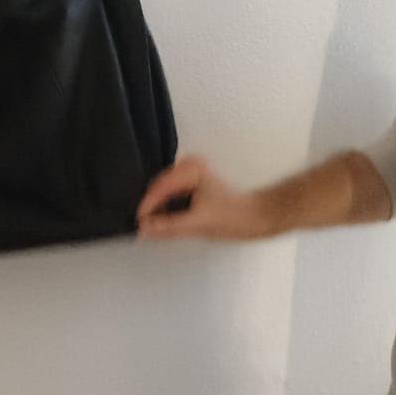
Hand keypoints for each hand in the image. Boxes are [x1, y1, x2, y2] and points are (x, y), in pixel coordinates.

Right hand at [136, 155, 278, 240]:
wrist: (257, 217)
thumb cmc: (233, 218)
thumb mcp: (198, 224)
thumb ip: (169, 226)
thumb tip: (143, 229)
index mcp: (190, 170)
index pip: (159, 188)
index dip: (147, 207)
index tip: (138, 225)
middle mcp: (189, 165)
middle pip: (159, 187)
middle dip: (151, 207)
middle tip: (143, 228)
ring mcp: (192, 172)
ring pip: (164, 191)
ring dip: (158, 208)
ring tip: (152, 226)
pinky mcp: (194, 181)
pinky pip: (172, 193)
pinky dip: (167, 206)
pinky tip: (165, 220)